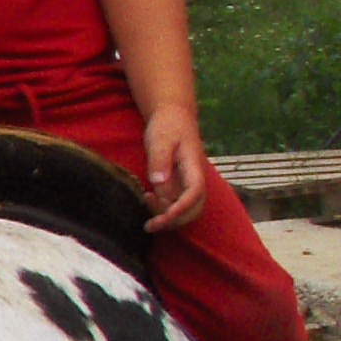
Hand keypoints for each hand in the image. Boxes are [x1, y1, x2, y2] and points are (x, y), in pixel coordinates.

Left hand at [140, 107, 207, 233]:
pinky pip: (175, 203)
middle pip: (193, 209)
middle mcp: (194, 179)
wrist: (173, 116)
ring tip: (145, 204)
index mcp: (194, 167)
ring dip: (167, 216)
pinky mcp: (179, 184)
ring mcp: (187, 183)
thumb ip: (160, 160)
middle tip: (149, 224)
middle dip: (174, 220)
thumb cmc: (168, 125)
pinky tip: (147, 198)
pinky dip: (163, 209)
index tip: (163, 218)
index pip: (194, 194)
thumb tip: (158, 183)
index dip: (181, 209)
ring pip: (185, 210)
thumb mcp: (160, 139)